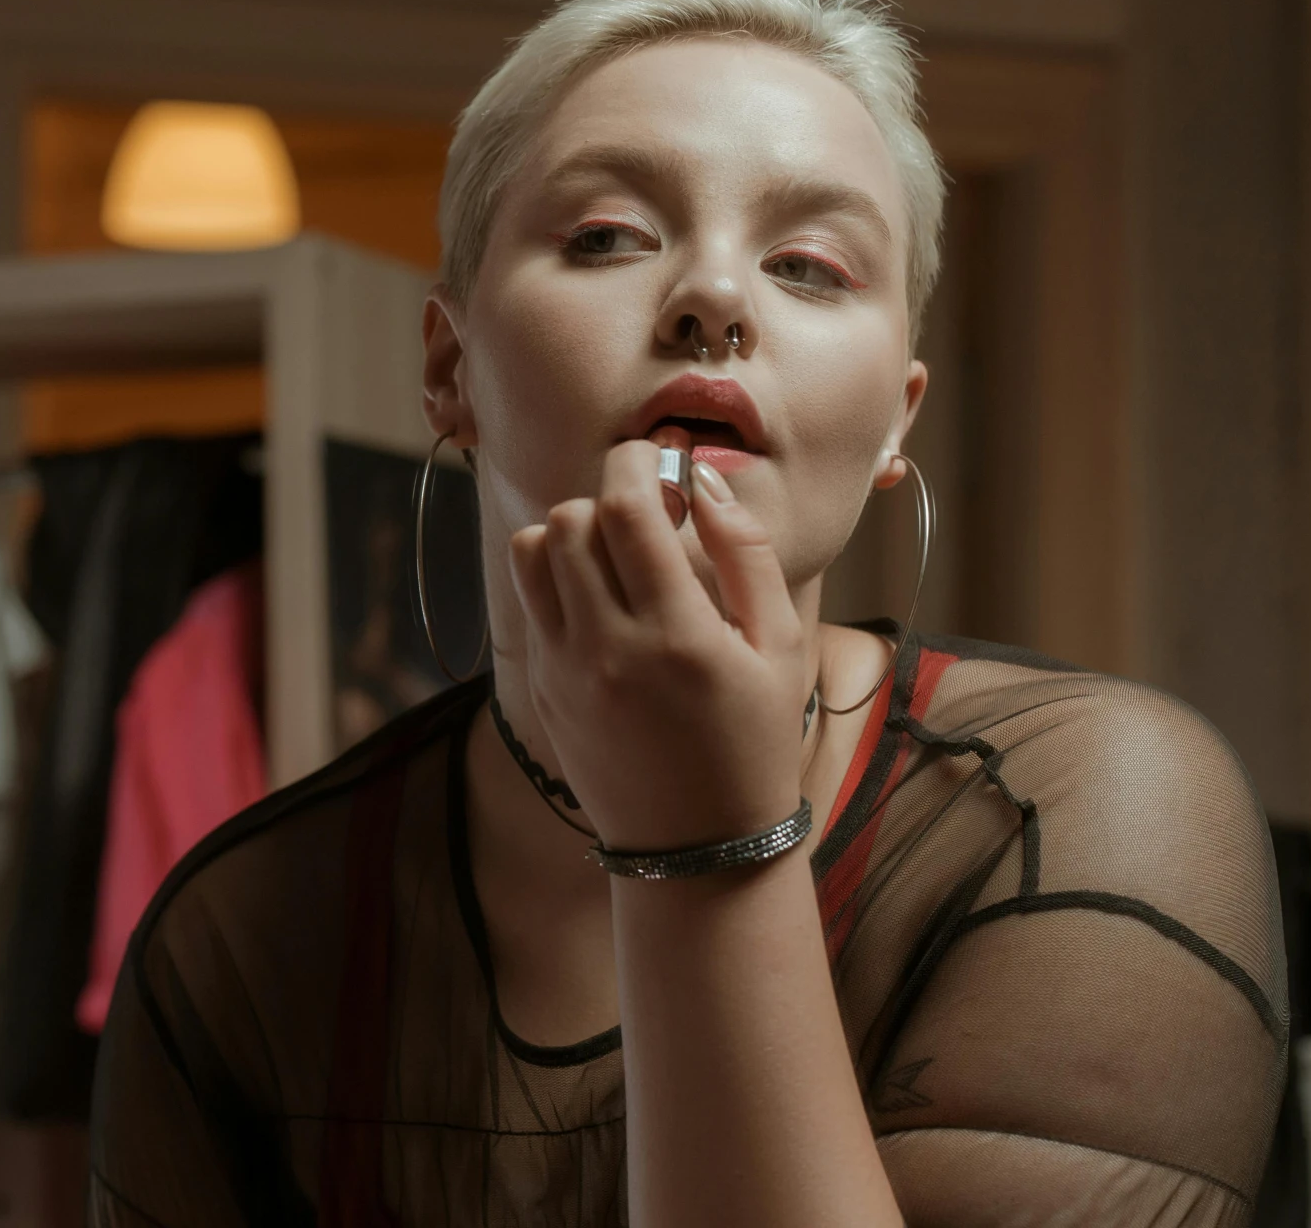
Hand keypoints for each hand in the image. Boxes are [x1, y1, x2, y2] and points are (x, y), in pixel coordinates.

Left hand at [506, 441, 810, 852]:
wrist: (698, 849)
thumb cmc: (754, 743)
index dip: (635, 463)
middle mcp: (607, 648)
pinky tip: (600, 597)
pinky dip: (555, 577)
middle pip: (569, 521)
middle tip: (649, 517)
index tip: (659, 460)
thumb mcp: (780, 649)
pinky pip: (529, 600)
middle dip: (608, 500)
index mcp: (677, 635)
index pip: (625, 508)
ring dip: (571, 534)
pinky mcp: (541, 688)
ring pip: (532, 553)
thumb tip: (705, 479)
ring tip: (618, 556)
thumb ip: (747, 555)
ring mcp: (564, 670)